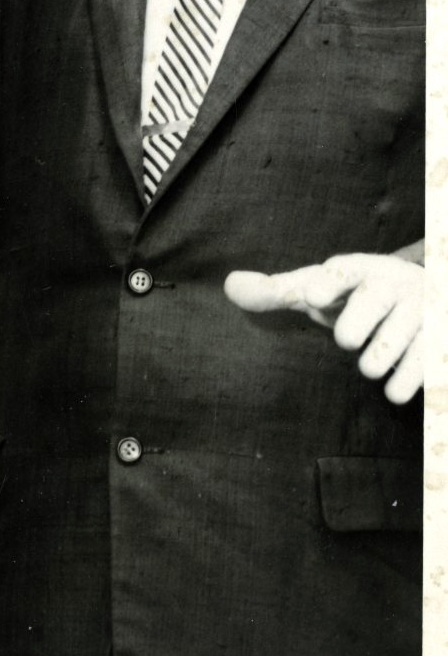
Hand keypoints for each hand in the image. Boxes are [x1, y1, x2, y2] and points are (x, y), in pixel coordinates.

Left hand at [225, 253, 422, 403]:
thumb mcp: (321, 288)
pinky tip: (394, 385)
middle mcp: (395, 284)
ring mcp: (423, 312)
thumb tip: (229, 285)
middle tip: (351, 337)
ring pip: (387, 349)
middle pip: (364, 313)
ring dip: (373, 362)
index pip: (343, 270)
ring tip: (373, 358)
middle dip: (351, 332)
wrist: (426, 300)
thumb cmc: (358, 295)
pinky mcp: (440, 343)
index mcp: (361, 268)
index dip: (326, 283)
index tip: (311, 298)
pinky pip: (416, 374)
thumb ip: (277, 291)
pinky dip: (400, 386)